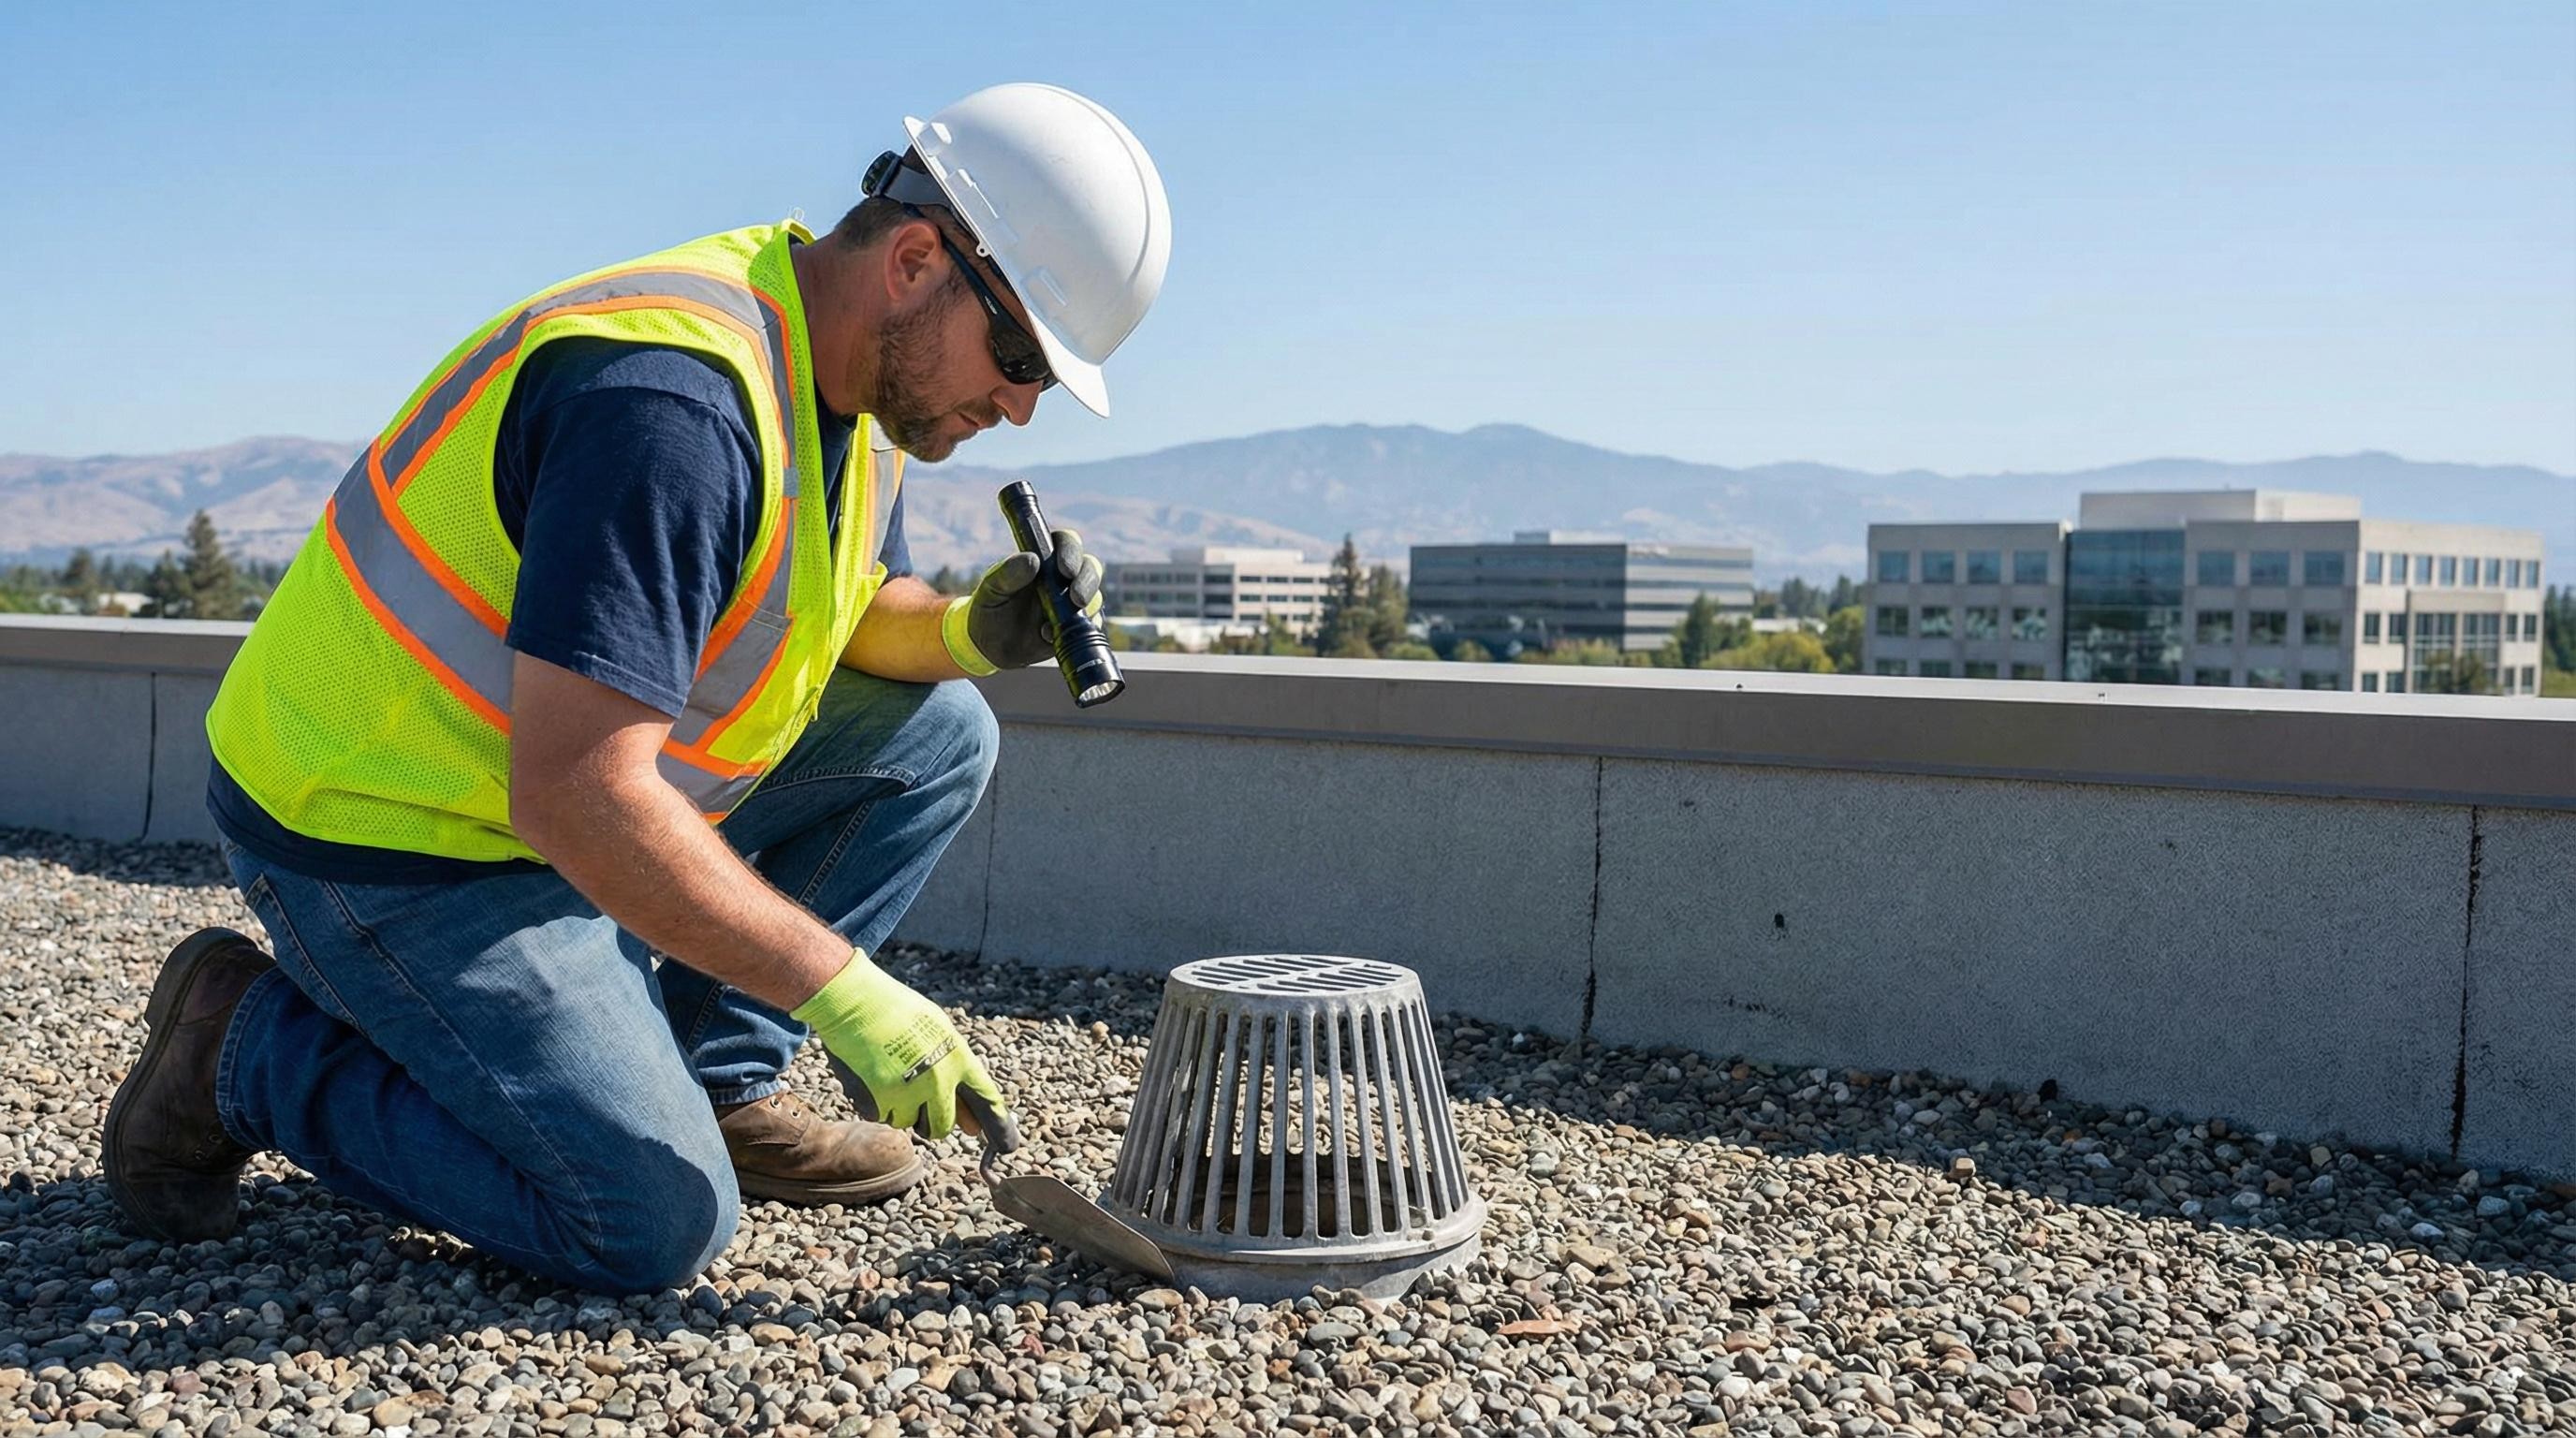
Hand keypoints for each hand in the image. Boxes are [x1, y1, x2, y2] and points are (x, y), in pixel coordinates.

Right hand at [792, 951, 1006, 1138]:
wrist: (854, 1000)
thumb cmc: (897, 1011)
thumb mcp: (937, 1032)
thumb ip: (957, 1076)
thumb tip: (973, 1126)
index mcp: (956, 1058)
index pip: (987, 1101)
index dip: (999, 1127)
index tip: (1008, 1144)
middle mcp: (936, 1080)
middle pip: (942, 1127)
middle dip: (931, 1121)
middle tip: (918, 1101)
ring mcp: (905, 1093)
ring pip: (908, 1123)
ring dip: (901, 1109)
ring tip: (890, 1073)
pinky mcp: (876, 1101)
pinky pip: (881, 1117)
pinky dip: (876, 1103)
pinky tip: (871, 1074)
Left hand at [949, 529, 1103, 671]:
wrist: (990, 647)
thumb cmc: (989, 609)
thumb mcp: (990, 591)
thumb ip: (1007, 574)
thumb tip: (1033, 560)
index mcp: (1043, 559)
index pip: (1066, 542)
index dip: (1071, 551)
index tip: (1064, 569)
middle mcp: (1062, 577)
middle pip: (1090, 566)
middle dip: (1087, 580)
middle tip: (1076, 598)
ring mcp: (1072, 602)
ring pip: (1095, 595)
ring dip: (1087, 606)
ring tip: (1057, 623)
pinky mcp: (1077, 626)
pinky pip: (1091, 625)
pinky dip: (1078, 631)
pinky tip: (1050, 636)